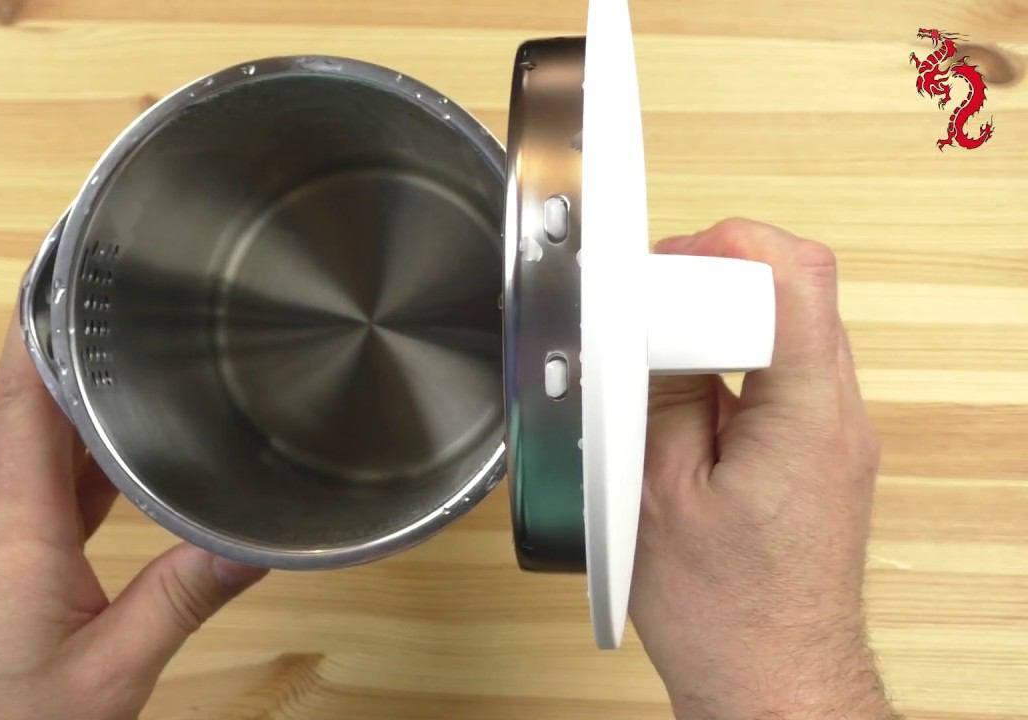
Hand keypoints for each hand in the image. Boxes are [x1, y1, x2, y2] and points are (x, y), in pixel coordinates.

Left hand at [0, 315, 267, 719]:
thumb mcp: (113, 668)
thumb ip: (184, 599)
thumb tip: (253, 544)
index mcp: (19, 516)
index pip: (27, 385)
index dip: (45, 313)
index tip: (73, 259)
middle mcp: (1, 508)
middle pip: (40, 395)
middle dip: (85, 337)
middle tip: (139, 291)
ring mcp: (1, 528)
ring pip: (47, 434)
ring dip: (89, 391)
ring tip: (147, 350)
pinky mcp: (9, 551)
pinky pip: (51, 475)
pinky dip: (89, 447)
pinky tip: (130, 447)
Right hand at [632, 219, 894, 718]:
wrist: (770, 680)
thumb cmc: (725, 615)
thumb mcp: (658, 494)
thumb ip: (658, 395)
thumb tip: (650, 326)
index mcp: (806, 418)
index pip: (796, 279)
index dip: (726, 249)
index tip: (667, 263)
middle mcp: (838, 418)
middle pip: (801, 292)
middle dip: (720, 273)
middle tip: (654, 296)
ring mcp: (835, 436)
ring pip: (793, 329)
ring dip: (725, 318)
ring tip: (660, 345)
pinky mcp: (819, 454)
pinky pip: (784, 374)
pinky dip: (733, 360)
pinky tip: (683, 391)